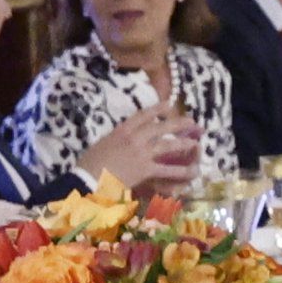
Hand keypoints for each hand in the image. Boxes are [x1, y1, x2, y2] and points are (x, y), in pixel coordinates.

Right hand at [75, 102, 197, 190]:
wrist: (86, 178)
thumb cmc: (88, 164)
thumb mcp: (101, 144)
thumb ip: (115, 139)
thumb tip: (122, 139)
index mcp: (121, 130)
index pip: (142, 115)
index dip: (157, 109)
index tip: (168, 104)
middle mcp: (134, 138)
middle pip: (160, 127)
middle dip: (177, 123)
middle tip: (191, 121)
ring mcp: (141, 153)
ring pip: (167, 145)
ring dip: (183, 144)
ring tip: (195, 143)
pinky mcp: (145, 169)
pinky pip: (167, 169)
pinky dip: (181, 171)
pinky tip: (192, 171)